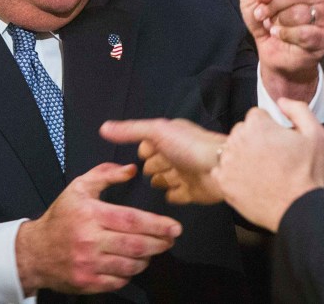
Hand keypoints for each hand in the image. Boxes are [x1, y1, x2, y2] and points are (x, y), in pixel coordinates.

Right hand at [15, 162, 181, 293]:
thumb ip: (105, 174)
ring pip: (130, 265)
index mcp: (90, 214)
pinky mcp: (87, 282)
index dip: (156, 224)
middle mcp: (90, 240)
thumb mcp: (78, 188)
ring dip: (146, 258)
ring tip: (151, 250)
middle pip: (135, 245)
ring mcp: (88, 264)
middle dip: (159, 243)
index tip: (173, 226)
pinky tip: (132, 263)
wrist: (34, 251)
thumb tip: (131, 169)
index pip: (131, 220)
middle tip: (170, 239)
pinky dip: (130, 273)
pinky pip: (118, 281)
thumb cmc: (59, 218)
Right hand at [100, 118, 226, 204]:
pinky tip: (168, 196)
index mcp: (171, 137)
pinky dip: (172, 195)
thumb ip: (131, 131)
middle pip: (157, 163)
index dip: (145, 150)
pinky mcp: (192, 192)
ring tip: (156, 183)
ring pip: (165, 179)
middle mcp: (177, 154)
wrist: (220, 168)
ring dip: (160, 181)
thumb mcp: (156, 132)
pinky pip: (177, 195)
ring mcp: (185, 174)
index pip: (150, 145)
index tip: (141, 155)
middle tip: (148, 170)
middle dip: (152, 166)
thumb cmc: (189, 146)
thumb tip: (103, 128)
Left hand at [212, 100, 323, 231]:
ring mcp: (228, 161)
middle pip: (242, 131)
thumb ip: (298, 109)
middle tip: (272, 159)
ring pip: (232, 150)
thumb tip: (281, 101)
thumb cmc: (307, 173)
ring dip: (243, 157)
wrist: (298, 208)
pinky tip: (250, 182)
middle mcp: (238, 139)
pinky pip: (222, 170)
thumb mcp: (316, 134)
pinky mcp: (223, 181)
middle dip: (255, 140)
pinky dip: (232, 175)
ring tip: (262, 172)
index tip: (278, 142)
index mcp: (257, 125)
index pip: (256, 116)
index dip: (270, 128)